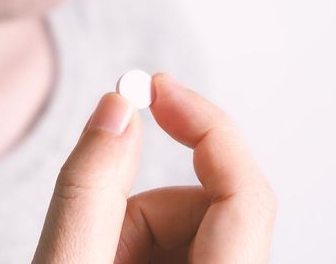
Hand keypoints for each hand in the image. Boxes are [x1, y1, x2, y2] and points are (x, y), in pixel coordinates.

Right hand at [32, 73, 275, 263]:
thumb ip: (89, 189)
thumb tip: (117, 107)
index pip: (246, 193)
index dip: (208, 127)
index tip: (158, 87)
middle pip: (210, 206)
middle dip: (144, 209)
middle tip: (94, 242)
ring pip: (191, 226)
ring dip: (136, 233)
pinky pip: (184, 247)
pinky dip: (141, 247)